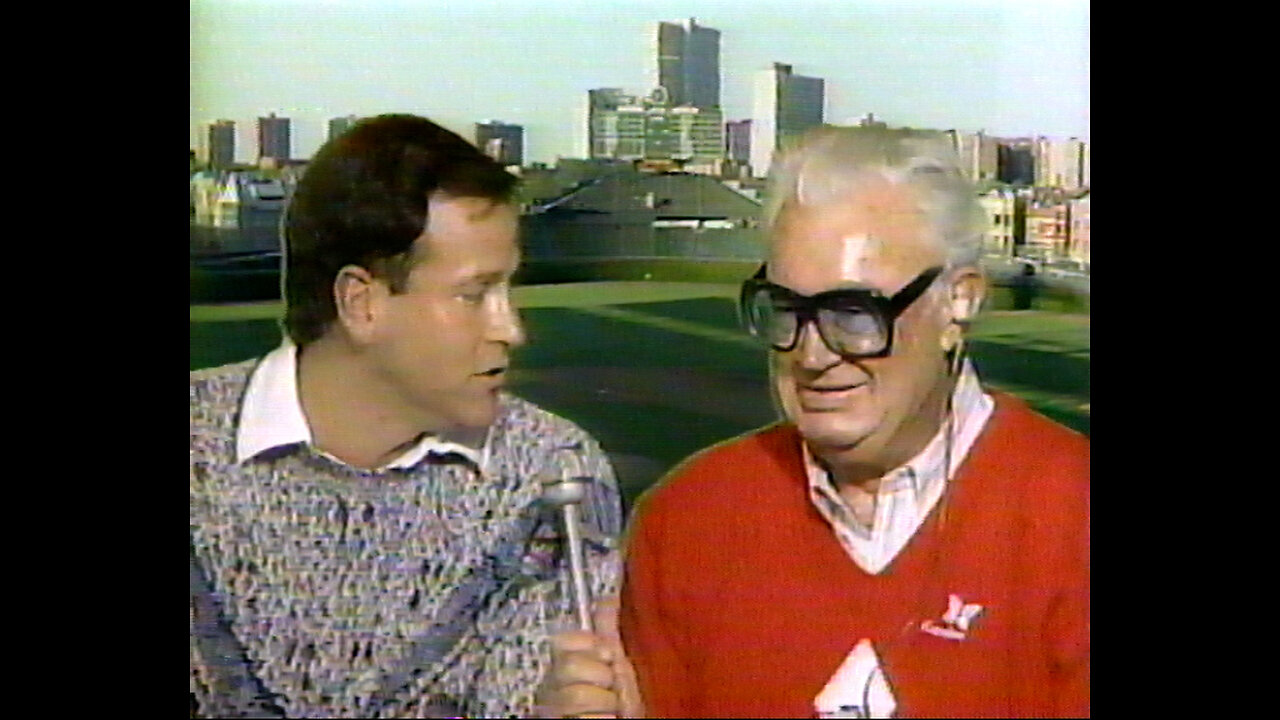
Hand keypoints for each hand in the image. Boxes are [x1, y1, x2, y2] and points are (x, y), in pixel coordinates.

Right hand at [536, 597, 643, 717]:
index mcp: (562, 667)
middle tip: (614, 691)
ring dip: (606, 705)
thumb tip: (607, 597)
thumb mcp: (621, 665)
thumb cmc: (624, 704)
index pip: (562, 641)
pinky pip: (583, 719)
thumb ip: (610, 632)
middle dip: (602, 679)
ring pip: (575, 696)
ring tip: (613, 712)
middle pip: (568, 666)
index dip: (591, 647)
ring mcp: (550, 711)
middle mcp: (549, 689)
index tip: (610, 658)